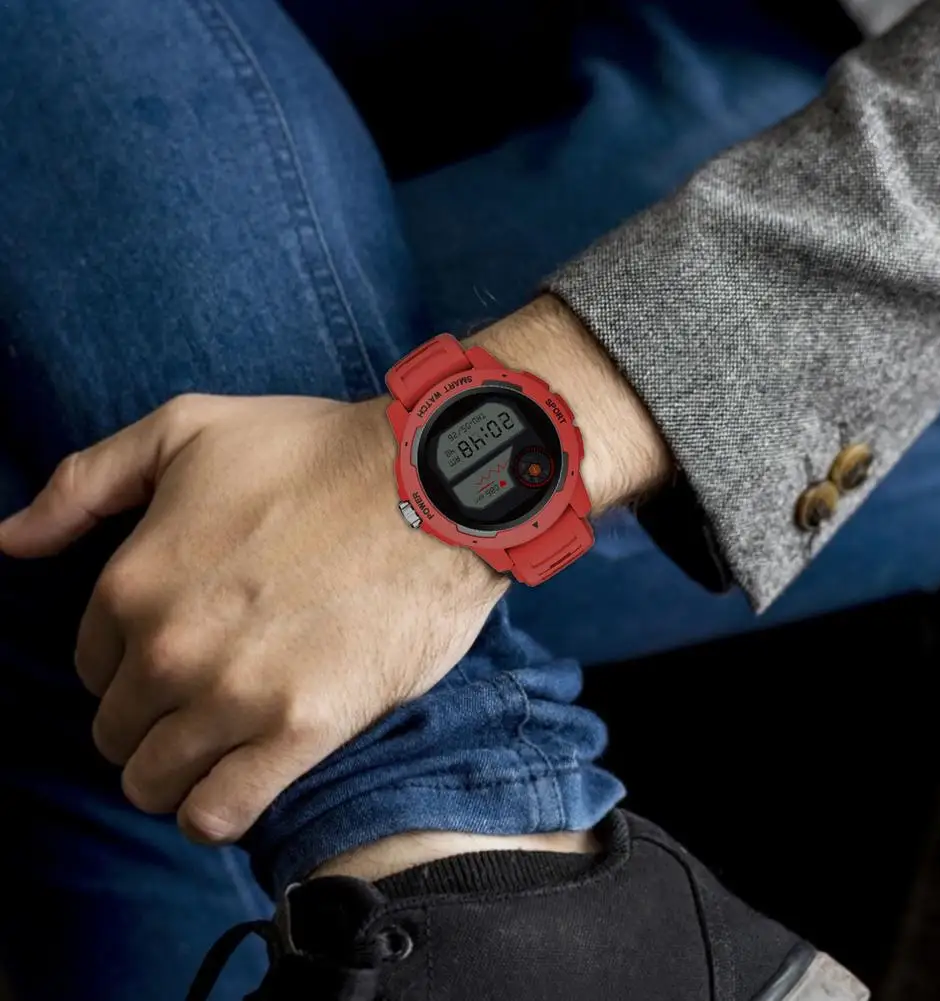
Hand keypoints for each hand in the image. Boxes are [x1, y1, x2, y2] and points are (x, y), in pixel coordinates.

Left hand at [0, 394, 506, 841]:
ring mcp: (234, 697)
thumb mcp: (188, 429)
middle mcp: (169, 651)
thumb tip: (7, 541)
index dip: (130, 662)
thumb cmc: (317, 452)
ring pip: (154, 783)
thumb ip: (84, 484)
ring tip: (220, 740)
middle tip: (207, 690)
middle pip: (117, 732)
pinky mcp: (301, 732)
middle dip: (151, 718)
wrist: (433, 487)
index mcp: (133, 583)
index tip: (178, 647)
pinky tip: (238, 777)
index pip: (91, 667)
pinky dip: (214, 809)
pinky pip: (218, 814)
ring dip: (176, 770)